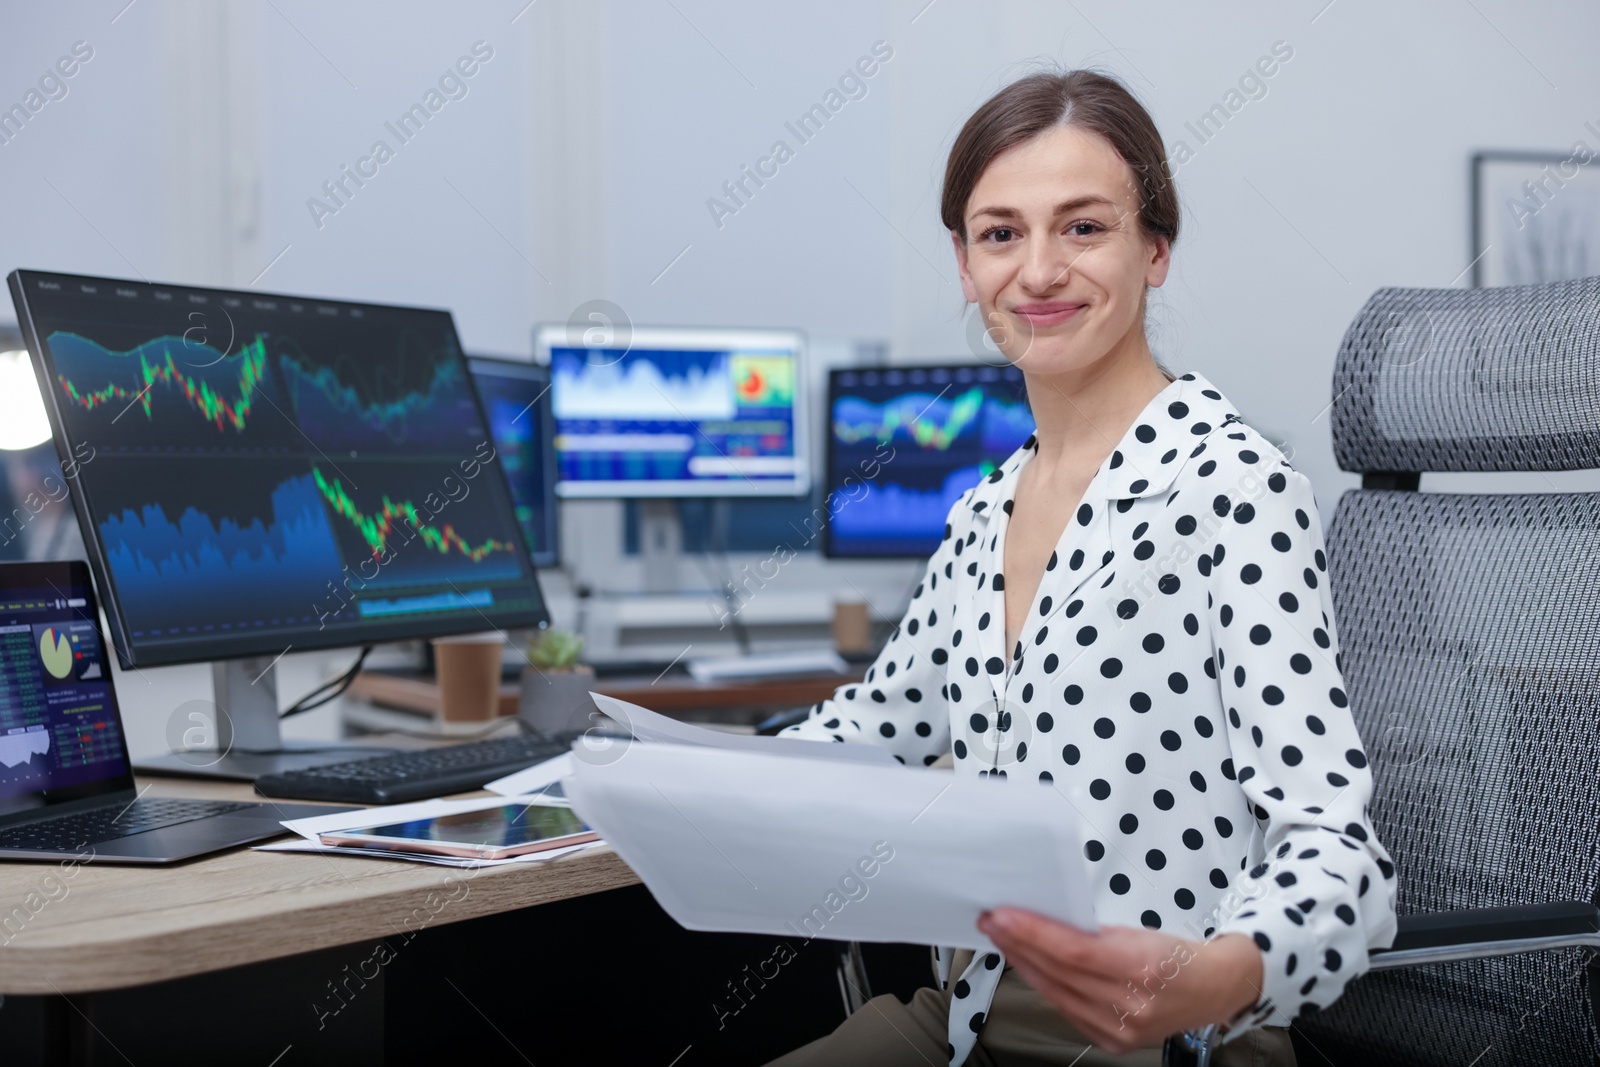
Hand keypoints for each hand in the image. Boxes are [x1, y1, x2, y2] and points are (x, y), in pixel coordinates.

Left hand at [977, 907, 1263, 1054]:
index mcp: (1143, 968)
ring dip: (1025, 965)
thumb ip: (1094, 933)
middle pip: (1060, 973)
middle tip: (993, 922)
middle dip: (1020, 945)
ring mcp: (1121, 1029)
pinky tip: (1029, 968)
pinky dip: (1045, 987)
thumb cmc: (1177, 955)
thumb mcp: (1140, 932)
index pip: (1074, 951)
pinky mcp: (1113, 1042)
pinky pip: (1067, 1011)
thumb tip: (1047, 923)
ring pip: (1057, 994)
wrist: (1213, 991)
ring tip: (1004, 940)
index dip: (1034, 933)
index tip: (1003, 916)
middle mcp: (1131, 1005)